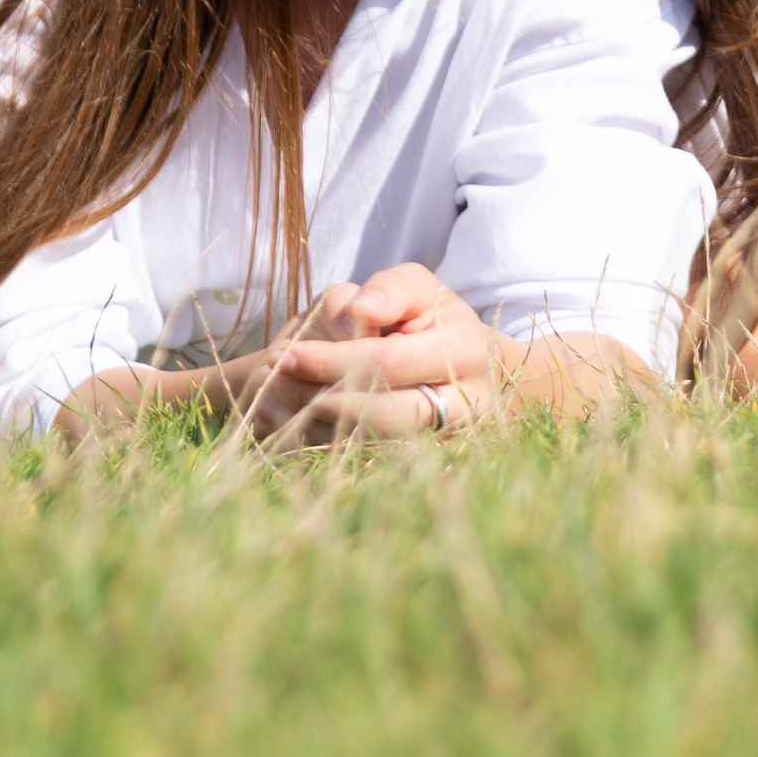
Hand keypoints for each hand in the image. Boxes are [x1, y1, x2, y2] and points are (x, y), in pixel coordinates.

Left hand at [244, 265, 501, 444]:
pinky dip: (323, 447)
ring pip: (374, 447)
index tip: (284, 356)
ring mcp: (447, 444)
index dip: (332, 361)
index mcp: (464, 352)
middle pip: (383, 416)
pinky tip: (287, 426)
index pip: (387, 363)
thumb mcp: (420, 290)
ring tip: (270, 403)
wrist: (487, 377)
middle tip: (272, 383)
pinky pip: (368, 463)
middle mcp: (463, 406)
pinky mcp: (426, 467)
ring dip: (315, 429)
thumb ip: (389, 289)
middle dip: (320, 400)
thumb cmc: (439, 323)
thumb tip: (361, 310)